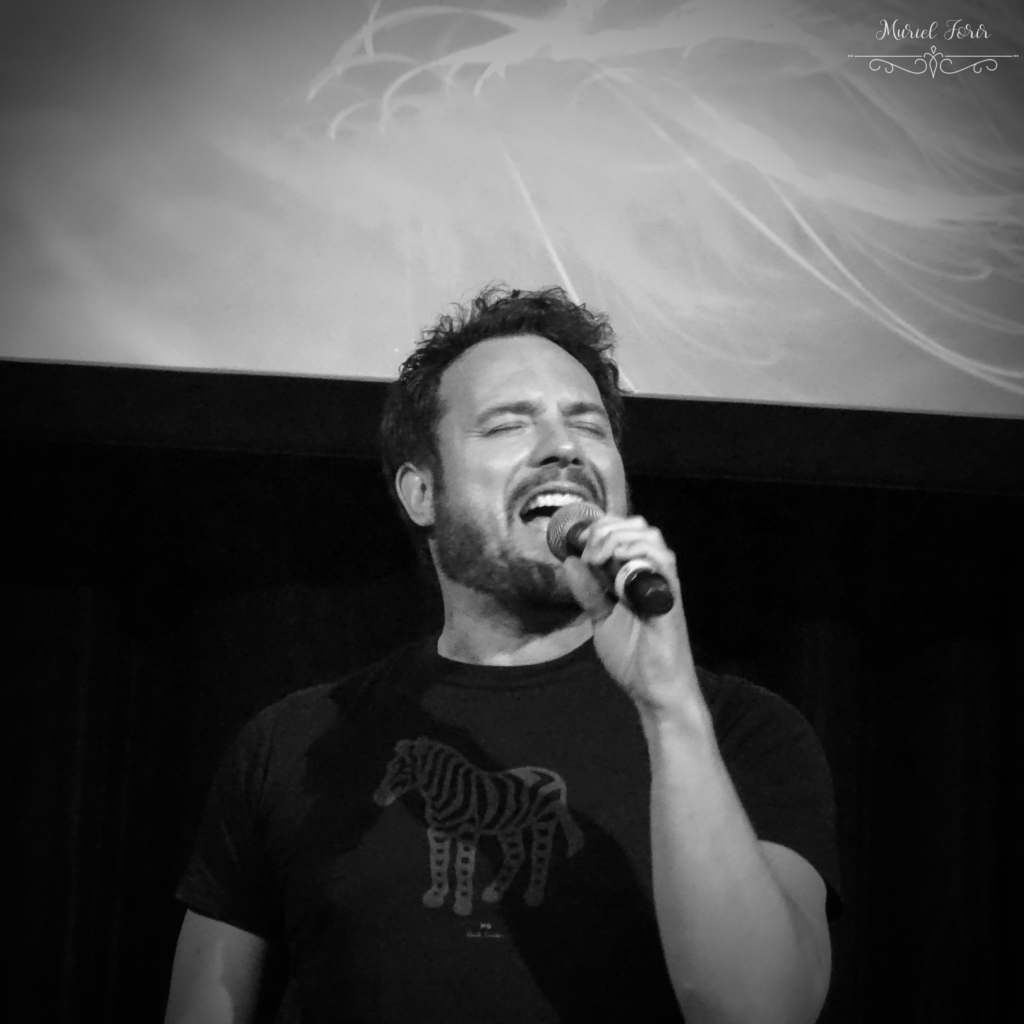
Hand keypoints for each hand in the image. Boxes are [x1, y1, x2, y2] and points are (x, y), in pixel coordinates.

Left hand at [561, 514, 701, 718]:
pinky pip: (662, 561)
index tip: (575, 542)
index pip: (622, 533)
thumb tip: (570, 561)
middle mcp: (650, 574)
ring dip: (617, 537)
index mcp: (634, 576)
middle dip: (606, 529)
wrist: (653, 690)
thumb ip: (589, 591)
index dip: (598, 529)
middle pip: (637, 527)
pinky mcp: (669, 596)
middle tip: (586, 549)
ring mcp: (661, 583)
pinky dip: (638, 552)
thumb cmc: (632, 657)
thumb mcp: (601, 618)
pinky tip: (616, 561)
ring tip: (597, 557)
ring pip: (649, 537)